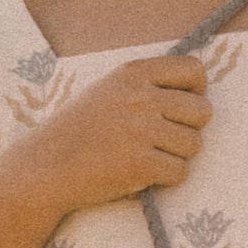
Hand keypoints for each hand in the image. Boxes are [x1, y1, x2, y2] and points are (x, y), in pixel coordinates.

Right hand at [33, 54, 211, 209]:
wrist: (45, 166)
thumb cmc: (80, 131)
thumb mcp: (108, 90)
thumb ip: (147, 85)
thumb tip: (197, 91)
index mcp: (133, 74)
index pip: (194, 69)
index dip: (197, 91)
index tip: (181, 108)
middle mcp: (139, 97)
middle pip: (203, 111)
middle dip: (189, 129)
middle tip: (163, 139)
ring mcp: (140, 130)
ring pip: (194, 144)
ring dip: (176, 156)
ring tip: (146, 156)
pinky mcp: (141, 163)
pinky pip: (180, 171)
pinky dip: (166, 178)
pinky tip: (141, 173)